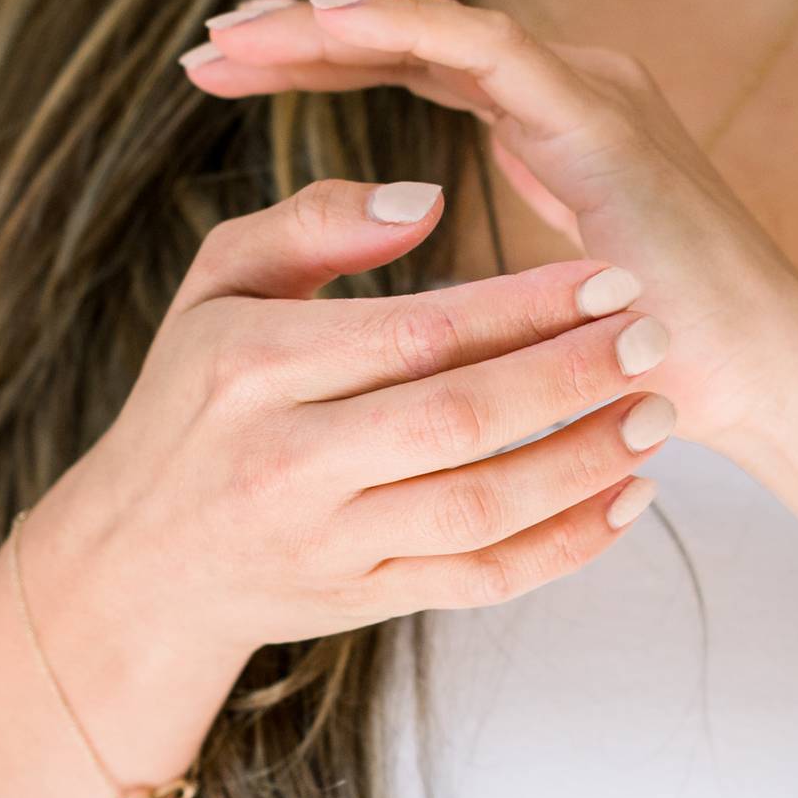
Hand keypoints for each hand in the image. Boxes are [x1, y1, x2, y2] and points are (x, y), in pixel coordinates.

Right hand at [47, 175, 678, 676]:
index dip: (523, 305)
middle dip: (571, 377)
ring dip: (584, 462)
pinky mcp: (365, 601)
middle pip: (460, 420)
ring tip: (657, 414)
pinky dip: (566, 546)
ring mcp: (330, 542)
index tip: (605, 277)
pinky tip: (626, 497)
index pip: (417, 331)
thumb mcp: (218, 285)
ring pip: (482, 509)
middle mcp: (290, 460)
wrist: (140, 560)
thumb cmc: (195, 395)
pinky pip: (483, 579)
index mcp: (256, 366)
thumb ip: (314, 221)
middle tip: (653, 335)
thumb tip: (428, 196)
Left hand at [184, 0, 797, 467]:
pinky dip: (404, 29)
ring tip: (242, 31)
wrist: (763, 381)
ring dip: (335, 24)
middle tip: (206, 41)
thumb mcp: (527, 316)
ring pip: (437, 28)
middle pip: (414, 40)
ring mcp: (590, 94)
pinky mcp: (602, 116)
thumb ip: (470, 279)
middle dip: (306, 36)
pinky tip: (331, 26)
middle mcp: (569, 92)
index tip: (220, 77)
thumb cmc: (654, 365)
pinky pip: (486, 49)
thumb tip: (395, 299)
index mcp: (548, 129)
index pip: (415, 73)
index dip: (320, 67)